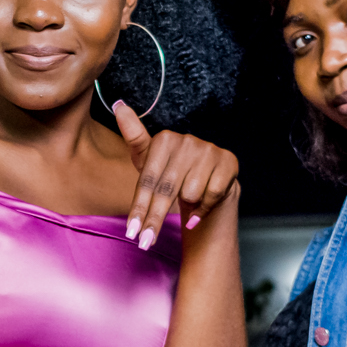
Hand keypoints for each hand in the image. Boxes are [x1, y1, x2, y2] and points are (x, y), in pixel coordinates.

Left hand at [113, 100, 239, 248]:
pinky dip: (203, 208)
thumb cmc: (171, 171)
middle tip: (145, 242)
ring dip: (186, 206)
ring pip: (189, 193)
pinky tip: (198, 210)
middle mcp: (188, 140)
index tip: (131, 232)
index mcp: (165, 139)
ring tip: (186, 202)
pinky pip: (210, 195)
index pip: (148, 181)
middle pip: (166, 191)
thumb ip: (134, 136)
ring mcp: (209, 150)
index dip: (139, 208)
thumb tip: (118, 104)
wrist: (207, 178)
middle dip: (154, 220)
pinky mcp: (228, 162)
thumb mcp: (148, 159)